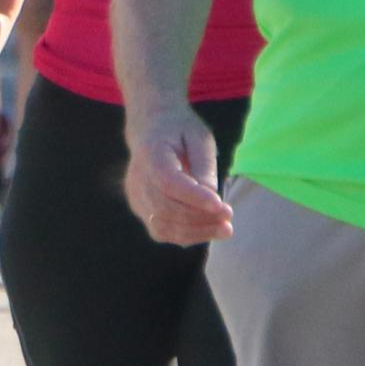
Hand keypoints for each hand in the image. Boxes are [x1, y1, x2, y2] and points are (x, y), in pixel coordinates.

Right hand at [122, 104, 232, 243]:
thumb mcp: (199, 136)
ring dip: (196, 232)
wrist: (150, 130)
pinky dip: (187, 235)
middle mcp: (137, 179)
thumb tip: (211, 196)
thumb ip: (204, 164)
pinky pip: (162, 231)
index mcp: (150, 154)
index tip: (221, 205)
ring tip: (224, 229)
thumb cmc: (179, 131)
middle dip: (200, 218)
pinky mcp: (141, 210)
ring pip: (162, 226)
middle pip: (165, 208)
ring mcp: (136, 198)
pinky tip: (209, 229)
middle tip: (229, 218)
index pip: (168, 182)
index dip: (194, 197)